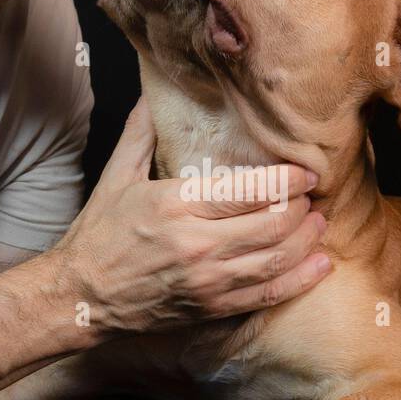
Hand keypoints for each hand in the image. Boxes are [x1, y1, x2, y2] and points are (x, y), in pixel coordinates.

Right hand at [50, 96, 330, 339]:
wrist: (80, 295)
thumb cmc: (98, 235)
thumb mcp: (116, 176)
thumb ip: (141, 132)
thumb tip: (154, 90)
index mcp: (176, 204)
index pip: (251, 190)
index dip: (289, 179)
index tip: (306, 170)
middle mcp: (197, 244)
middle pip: (275, 224)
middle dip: (303, 208)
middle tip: (312, 196)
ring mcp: (207, 281)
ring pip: (278, 259)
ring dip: (308, 239)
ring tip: (319, 223)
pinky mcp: (212, 309)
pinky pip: (268, 295)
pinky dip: (301, 279)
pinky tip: (320, 264)